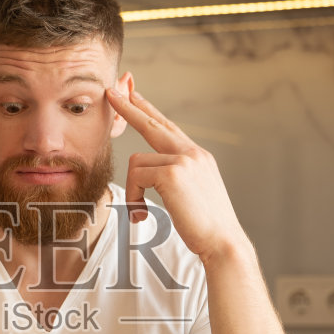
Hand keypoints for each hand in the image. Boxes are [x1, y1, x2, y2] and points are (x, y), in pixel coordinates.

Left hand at [106, 85, 248, 264]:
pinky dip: (133, 197)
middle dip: (128, 107)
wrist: (223, 242)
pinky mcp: (173, 172)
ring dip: (132, 190)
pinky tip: (142, 214)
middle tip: (110, 91)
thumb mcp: (193, 195)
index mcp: (198, 157)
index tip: (133, 95)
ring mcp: (185, 160)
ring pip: (137, 161)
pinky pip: (137, 177)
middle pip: (152, 122)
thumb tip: (154, 176)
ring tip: (139, 212)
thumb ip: (177, 178)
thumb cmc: (206, 227)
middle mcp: (193, 153)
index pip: (168, 127)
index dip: (148, 110)